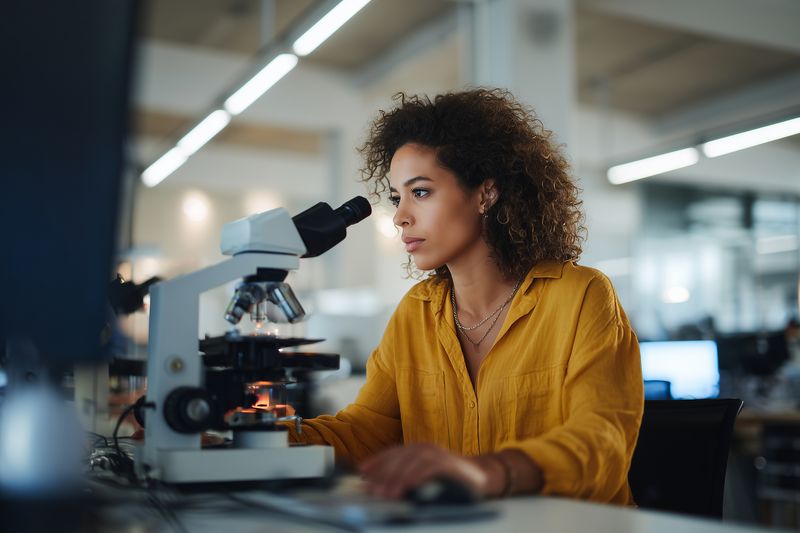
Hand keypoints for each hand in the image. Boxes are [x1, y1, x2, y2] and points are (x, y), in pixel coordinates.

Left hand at [358, 443, 490, 499]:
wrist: (480, 476)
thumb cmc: (447, 478)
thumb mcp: (421, 476)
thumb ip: (401, 478)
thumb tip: (375, 485)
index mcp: (416, 449)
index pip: (392, 453)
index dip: (376, 461)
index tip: (361, 472)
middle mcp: (425, 448)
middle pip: (399, 457)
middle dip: (384, 474)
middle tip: (373, 491)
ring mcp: (437, 454)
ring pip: (412, 462)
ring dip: (398, 478)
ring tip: (387, 494)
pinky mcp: (449, 464)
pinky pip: (430, 469)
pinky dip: (417, 477)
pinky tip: (408, 487)